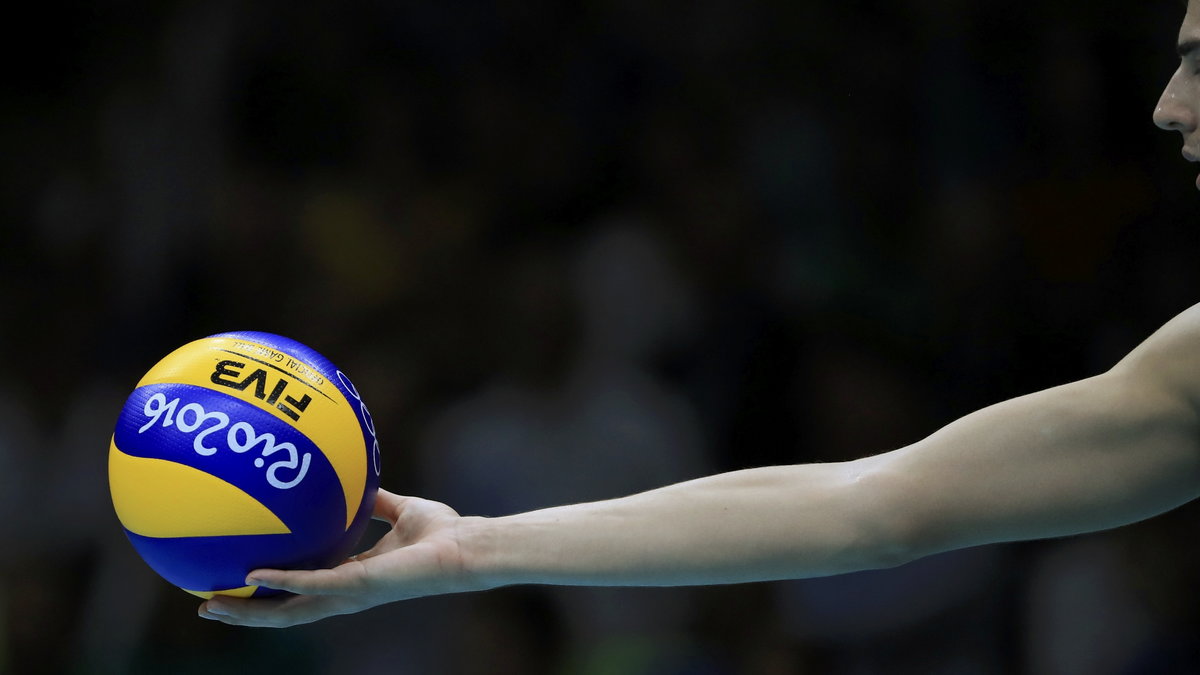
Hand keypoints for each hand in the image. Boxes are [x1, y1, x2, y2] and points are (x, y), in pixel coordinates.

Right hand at [198, 489, 477, 626]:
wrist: (464, 548)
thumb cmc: (441, 533)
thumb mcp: (401, 509)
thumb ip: (376, 501)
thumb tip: (354, 477)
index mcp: (350, 577)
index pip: (301, 592)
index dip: (268, 593)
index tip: (235, 583)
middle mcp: (344, 592)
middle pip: (284, 611)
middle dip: (245, 612)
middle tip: (206, 604)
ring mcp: (349, 594)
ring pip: (288, 612)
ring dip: (249, 610)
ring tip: (212, 604)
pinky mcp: (358, 587)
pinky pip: (313, 585)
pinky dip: (283, 580)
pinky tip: (253, 575)